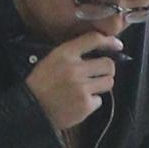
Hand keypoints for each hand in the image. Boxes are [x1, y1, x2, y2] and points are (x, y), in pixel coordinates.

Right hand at [27, 28, 122, 142]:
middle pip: (108, 64)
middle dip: (107, 70)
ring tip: (89, 88)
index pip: (94, 39)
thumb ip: (73, 54)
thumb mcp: (52, 59)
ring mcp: (81, 88)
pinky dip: (91, 102)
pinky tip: (78, 102)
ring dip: (101, 85)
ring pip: (108, 82)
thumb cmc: (41, 83)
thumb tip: (99, 51)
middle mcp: (75, 69)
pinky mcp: (85, 105)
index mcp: (65, 54)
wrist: (30, 108)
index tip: (117, 45)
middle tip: (99, 74)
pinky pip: (99, 100)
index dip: (110, 41)